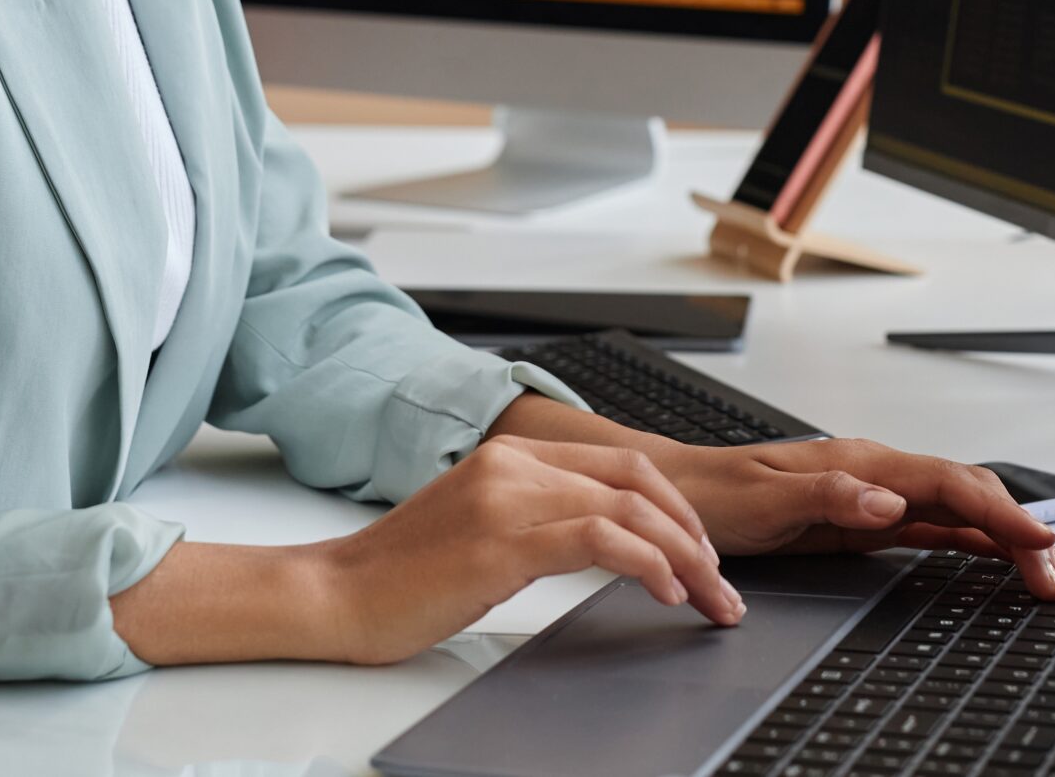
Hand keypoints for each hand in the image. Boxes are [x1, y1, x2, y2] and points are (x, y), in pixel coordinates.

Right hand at [309, 434, 746, 664]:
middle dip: (694, 532)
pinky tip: (665, 591)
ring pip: (629, 508)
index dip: (675, 507)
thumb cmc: (400, 578)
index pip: (620, 464)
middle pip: (638, 480)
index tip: (702, 553)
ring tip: (708, 596)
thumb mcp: (478, 531)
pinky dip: (647, 563)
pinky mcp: (501, 542)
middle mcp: (512, 465)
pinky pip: (600, 539)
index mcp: (509, 457)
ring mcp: (506, 498)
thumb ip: (535, 520)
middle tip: (721, 582)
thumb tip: (605, 545)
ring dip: (684, 556)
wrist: (333, 596)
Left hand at [652, 437, 1054, 599]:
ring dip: (1005, 539)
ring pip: (959, 512)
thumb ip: (828, 496)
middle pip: (967, 496)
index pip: (948, 484)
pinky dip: (972, 543)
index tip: (1038, 539)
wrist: (677, 494)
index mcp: (860, 463)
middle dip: (1019, 532)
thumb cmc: (715, 493)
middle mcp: (875, 473)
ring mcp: (874, 496)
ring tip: (1048, 573)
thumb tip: (888, 501)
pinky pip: (933, 529)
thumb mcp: (765, 499)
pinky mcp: (866, 520)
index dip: (1000, 511)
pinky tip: (997, 559)